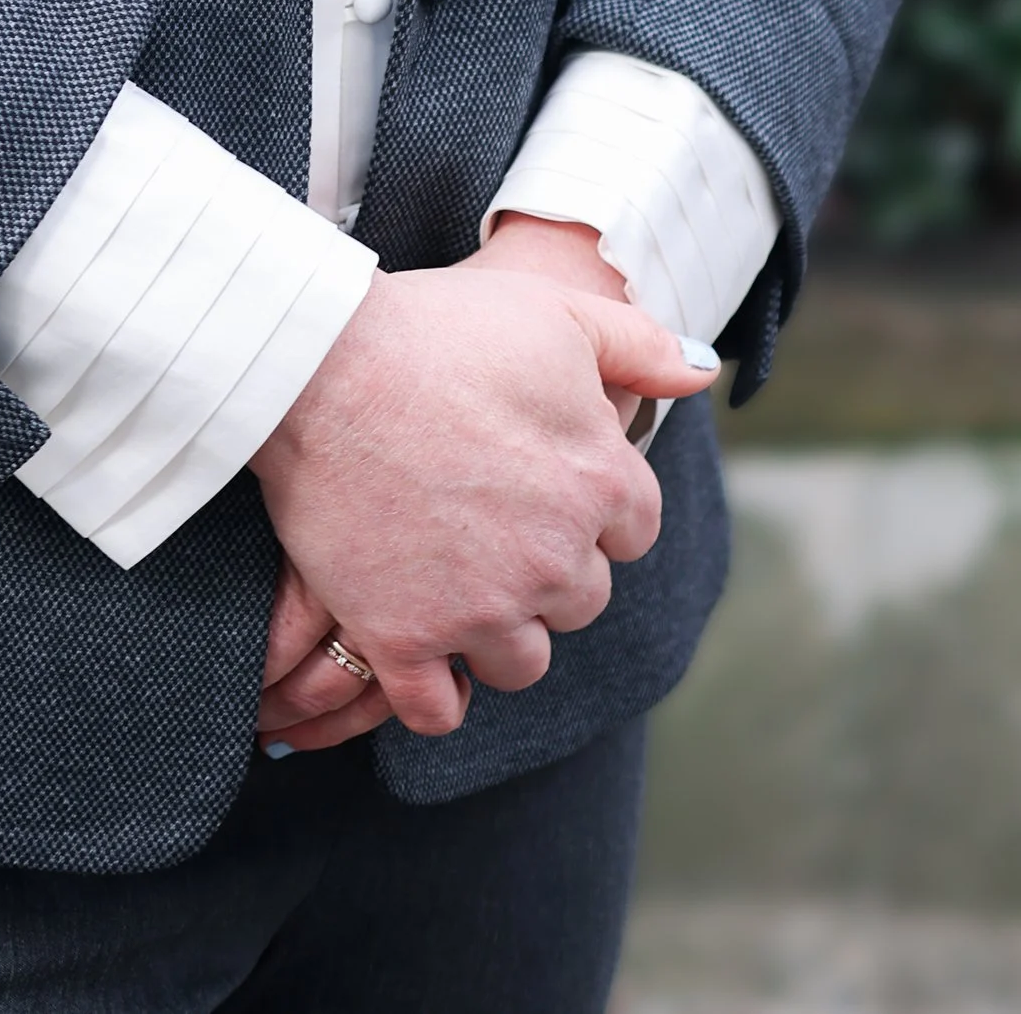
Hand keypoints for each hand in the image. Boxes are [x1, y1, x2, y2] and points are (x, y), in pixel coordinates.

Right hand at [250, 244, 706, 744]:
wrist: (319, 359)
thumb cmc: (438, 327)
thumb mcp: (554, 311)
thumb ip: (642, 346)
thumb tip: (701, 375)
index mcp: (602, 484)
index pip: (633, 530)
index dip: (591, 503)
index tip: (541, 476)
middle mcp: (555, 561)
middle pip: (580, 598)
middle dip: (544, 565)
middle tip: (486, 515)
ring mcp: (479, 608)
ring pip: (521, 659)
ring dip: (496, 627)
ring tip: (451, 573)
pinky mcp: (402, 639)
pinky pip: (438, 708)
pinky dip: (433, 688)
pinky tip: (418, 646)